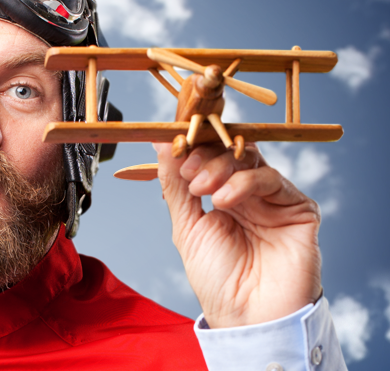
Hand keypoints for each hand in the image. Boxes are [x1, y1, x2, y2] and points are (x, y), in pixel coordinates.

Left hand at [153, 142, 321, 327]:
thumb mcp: (187, 228)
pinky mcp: (299, 210)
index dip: (193, 148)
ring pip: (251, 159)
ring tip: (202, 189)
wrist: (247, 317)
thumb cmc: (218, 279)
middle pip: (230, 152)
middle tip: (188, 173)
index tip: (173, 148)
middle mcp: (250, 195)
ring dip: (221, 167)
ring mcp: (274, 200)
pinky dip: (245, 182)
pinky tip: (225, 200)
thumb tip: (160, 142)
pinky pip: (274, 180)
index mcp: (223, 197)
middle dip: (205, 156)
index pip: (211, 156)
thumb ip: (175, 184)